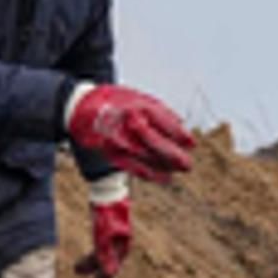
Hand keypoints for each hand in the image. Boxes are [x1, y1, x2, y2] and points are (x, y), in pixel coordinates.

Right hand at [66, 84, 195, 182]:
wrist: (86, 109)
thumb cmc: (117, 102)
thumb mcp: (141, 98)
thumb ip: (162, 112)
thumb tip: (182, 124)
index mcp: (140, 107)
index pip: (165, 124)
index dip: (180, 136)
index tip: (192, 144)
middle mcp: (129, 125)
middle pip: (157, 143)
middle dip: (175, 156)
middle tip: (188, 165)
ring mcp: (120, 141)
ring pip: (148, 158)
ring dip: (165, 167)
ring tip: (177, 171)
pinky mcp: (113, 154)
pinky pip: (134, 168)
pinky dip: (150, 175)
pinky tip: (163, 178)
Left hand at [76, 192, 133, 277]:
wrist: (106, 190)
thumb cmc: (106, 213)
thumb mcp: (103, 236)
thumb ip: (105, 255)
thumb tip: (108, 274)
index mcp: (122, 246)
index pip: (113, 267)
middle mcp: (120, 243)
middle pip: (107, 262)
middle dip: (93, 270)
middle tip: (79, 274)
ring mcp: (114, 235)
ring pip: (102, 254)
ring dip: (89, 262)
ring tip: (76, 268)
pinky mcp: (106, 229)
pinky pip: (99, 246)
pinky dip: (92, 252)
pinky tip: (83, 256)